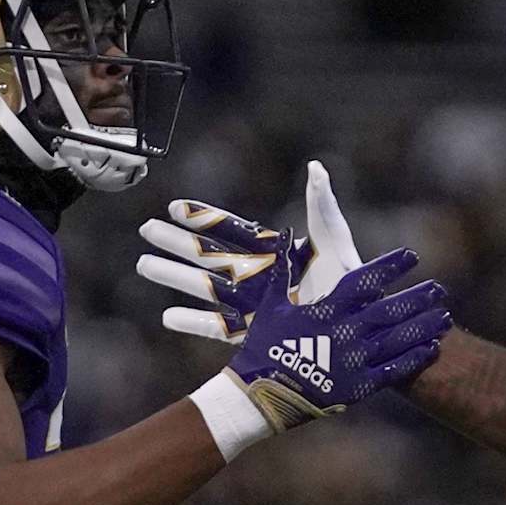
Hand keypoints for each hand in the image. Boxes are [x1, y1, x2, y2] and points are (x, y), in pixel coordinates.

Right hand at [138, 161, 365, 339]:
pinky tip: (166, 318)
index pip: (233, 231)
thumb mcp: (337, 247)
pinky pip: (217, 328)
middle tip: (145, 230)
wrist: (362, 337)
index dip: (204, 218)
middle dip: (177, 243)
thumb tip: (316, 167)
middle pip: (209, 256)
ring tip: (143, 265)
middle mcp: (259, 278)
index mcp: (276, 254)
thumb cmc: (354, 289)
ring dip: (174, 276)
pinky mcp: (254, 334)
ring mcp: (253, 307)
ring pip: (205, 288)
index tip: (174, 206)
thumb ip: (322, 209)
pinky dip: (193, 322)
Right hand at [226, 245, 450, 431]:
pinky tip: (432, 348)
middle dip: (417, 298)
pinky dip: (414, 358)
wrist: (259, 396)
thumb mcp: (271, 306)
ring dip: (423, 326)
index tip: (411, 257)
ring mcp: (353, 361)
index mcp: (325, 310)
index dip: (389, 267)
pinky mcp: (358, 387)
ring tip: (445, 316)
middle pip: (390, 310)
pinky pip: (393, 370)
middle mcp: (345, 332)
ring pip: (398, 339)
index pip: (364, 281)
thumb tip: (288, 234)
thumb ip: (284, 270)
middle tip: (439, 288)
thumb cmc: (262, 349)